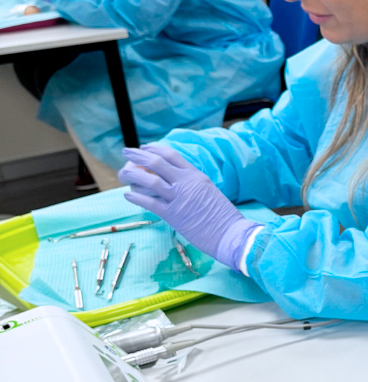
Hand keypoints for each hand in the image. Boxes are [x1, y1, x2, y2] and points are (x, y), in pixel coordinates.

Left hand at [118, 143, 257, 269]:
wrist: (231, 234)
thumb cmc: (223, 216)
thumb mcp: (210, 191)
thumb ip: (194, 184)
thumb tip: (180, 182)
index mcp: (196, 175)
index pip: (172, 155)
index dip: (155, 149)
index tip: (144, 147)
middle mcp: (186, 183)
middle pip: (156, 163)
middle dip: (138, 156)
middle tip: (126, 153)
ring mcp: (178, 199)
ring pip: (149, 181)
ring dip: (132, 175)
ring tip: (123, 173)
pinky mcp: (173, 216)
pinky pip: (150, 203)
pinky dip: (136, 197)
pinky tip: (127, 195)